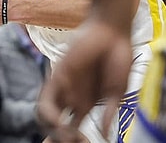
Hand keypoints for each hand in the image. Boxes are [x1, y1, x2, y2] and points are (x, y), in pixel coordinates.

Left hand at [37, 19, 131, 141]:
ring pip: (47, 116)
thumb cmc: (119, 59)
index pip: (72, 130)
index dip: (73, 140)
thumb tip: (105, 135)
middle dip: (60, 138)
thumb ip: (109, 112)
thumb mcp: (117, 91)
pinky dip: (50, 114)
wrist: (112, 33)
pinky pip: (46, 99)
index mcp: (85, 104)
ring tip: (66, 135)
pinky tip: (60, 122)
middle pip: (56, 125)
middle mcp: (71, 98)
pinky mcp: (58, 76)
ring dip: (53, 129)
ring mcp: (64, 88)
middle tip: (72, 142)